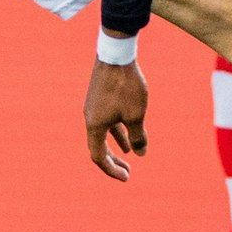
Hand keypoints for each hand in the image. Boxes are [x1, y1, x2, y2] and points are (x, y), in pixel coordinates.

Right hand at [84, 59, 148, 180]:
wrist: (116, 54)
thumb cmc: (126, 86)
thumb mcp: (136, 115)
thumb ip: (138, 137)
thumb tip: (140, 154)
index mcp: (95, 126)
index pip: (99, 157)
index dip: (112, 170)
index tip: (127, 177)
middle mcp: (90, 118)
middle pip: (99, 147)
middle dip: (113, 161)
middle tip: (127, 173)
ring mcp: (93, 107)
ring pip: (104, 133)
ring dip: (116, 144)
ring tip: (130, 154)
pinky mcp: (99, 97)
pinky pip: (106, 120)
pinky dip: (117, 130)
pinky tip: (129, 129)